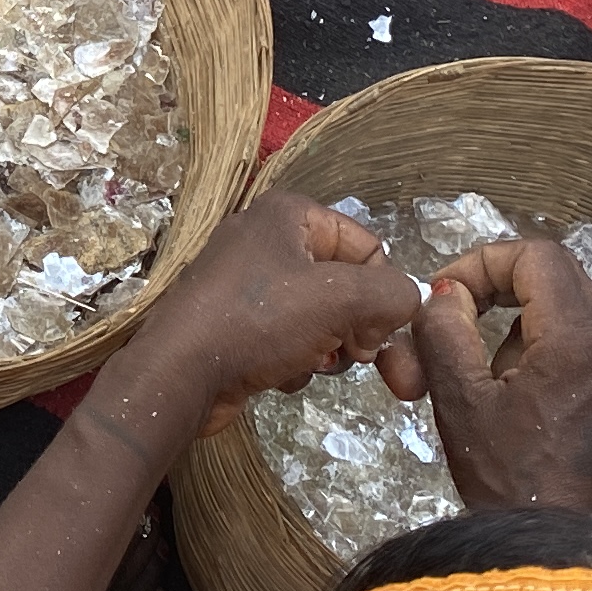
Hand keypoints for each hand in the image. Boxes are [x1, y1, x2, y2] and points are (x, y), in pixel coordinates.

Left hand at [89, 193, 421, 457]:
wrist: (179, 376)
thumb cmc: (256, 322)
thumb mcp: (337, 300)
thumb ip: (391, 294)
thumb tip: (412, 300)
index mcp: (289, 214)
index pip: (368, 246)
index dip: (380, 292)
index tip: (376, 332)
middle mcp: (268, 238)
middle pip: (347, 283)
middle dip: (356, 325)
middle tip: (355, 356)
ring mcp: (249, 282)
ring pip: (323, 316)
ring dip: (328, 347)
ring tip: (311, 363)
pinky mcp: (239, 322)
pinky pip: (292, 337)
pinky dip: (296, 359)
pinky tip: (279, 373)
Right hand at [413, 234, 591, 515]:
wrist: (567, 557)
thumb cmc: (512, 486)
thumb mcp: (461, 404)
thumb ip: (444, 332)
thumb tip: (445, 294)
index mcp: (578, 340)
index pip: (535, 255)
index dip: (483, 261)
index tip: (445, 296)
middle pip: (554, 278)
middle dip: (496, 293)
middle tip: (453, 324)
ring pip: (566, 311)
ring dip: (515, 329)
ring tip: (481, 382)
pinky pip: (582, 346)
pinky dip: (541, 354)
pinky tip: (514, 402)